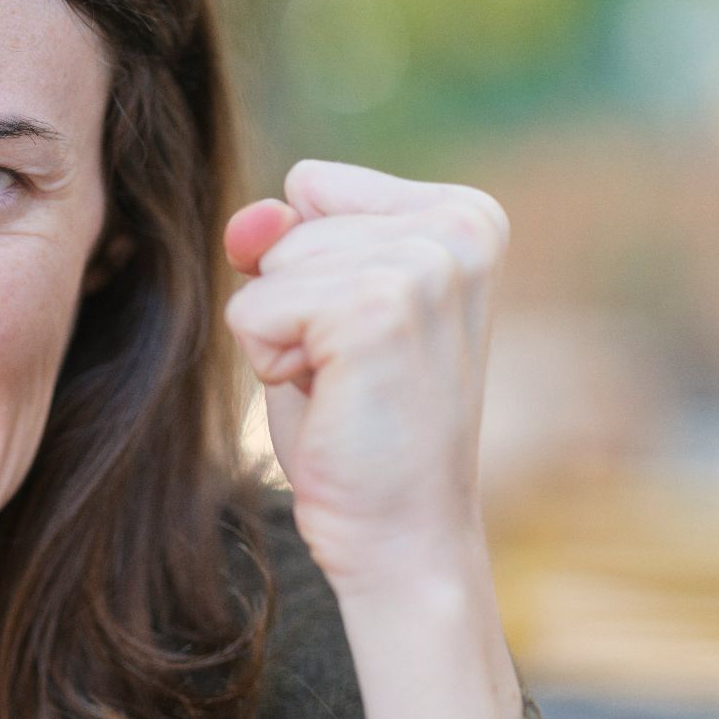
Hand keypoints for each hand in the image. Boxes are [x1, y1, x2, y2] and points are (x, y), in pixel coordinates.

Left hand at [221, 159, 510, 586]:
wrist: (401, 533)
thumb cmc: (360, 422)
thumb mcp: (319, 304)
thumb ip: (283, 239)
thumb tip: (252, 219)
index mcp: (465, 215)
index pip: (312, 185)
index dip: (307, 266)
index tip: (361, 332)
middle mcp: (460, 227)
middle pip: (287, 222)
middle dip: (292, 301)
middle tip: (353, 372)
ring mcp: (424, 266)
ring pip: (267, 264)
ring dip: (281, 334)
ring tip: (345, 385)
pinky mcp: (377, 309)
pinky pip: (253, 307)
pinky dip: (269, 361)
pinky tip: (332, 401)